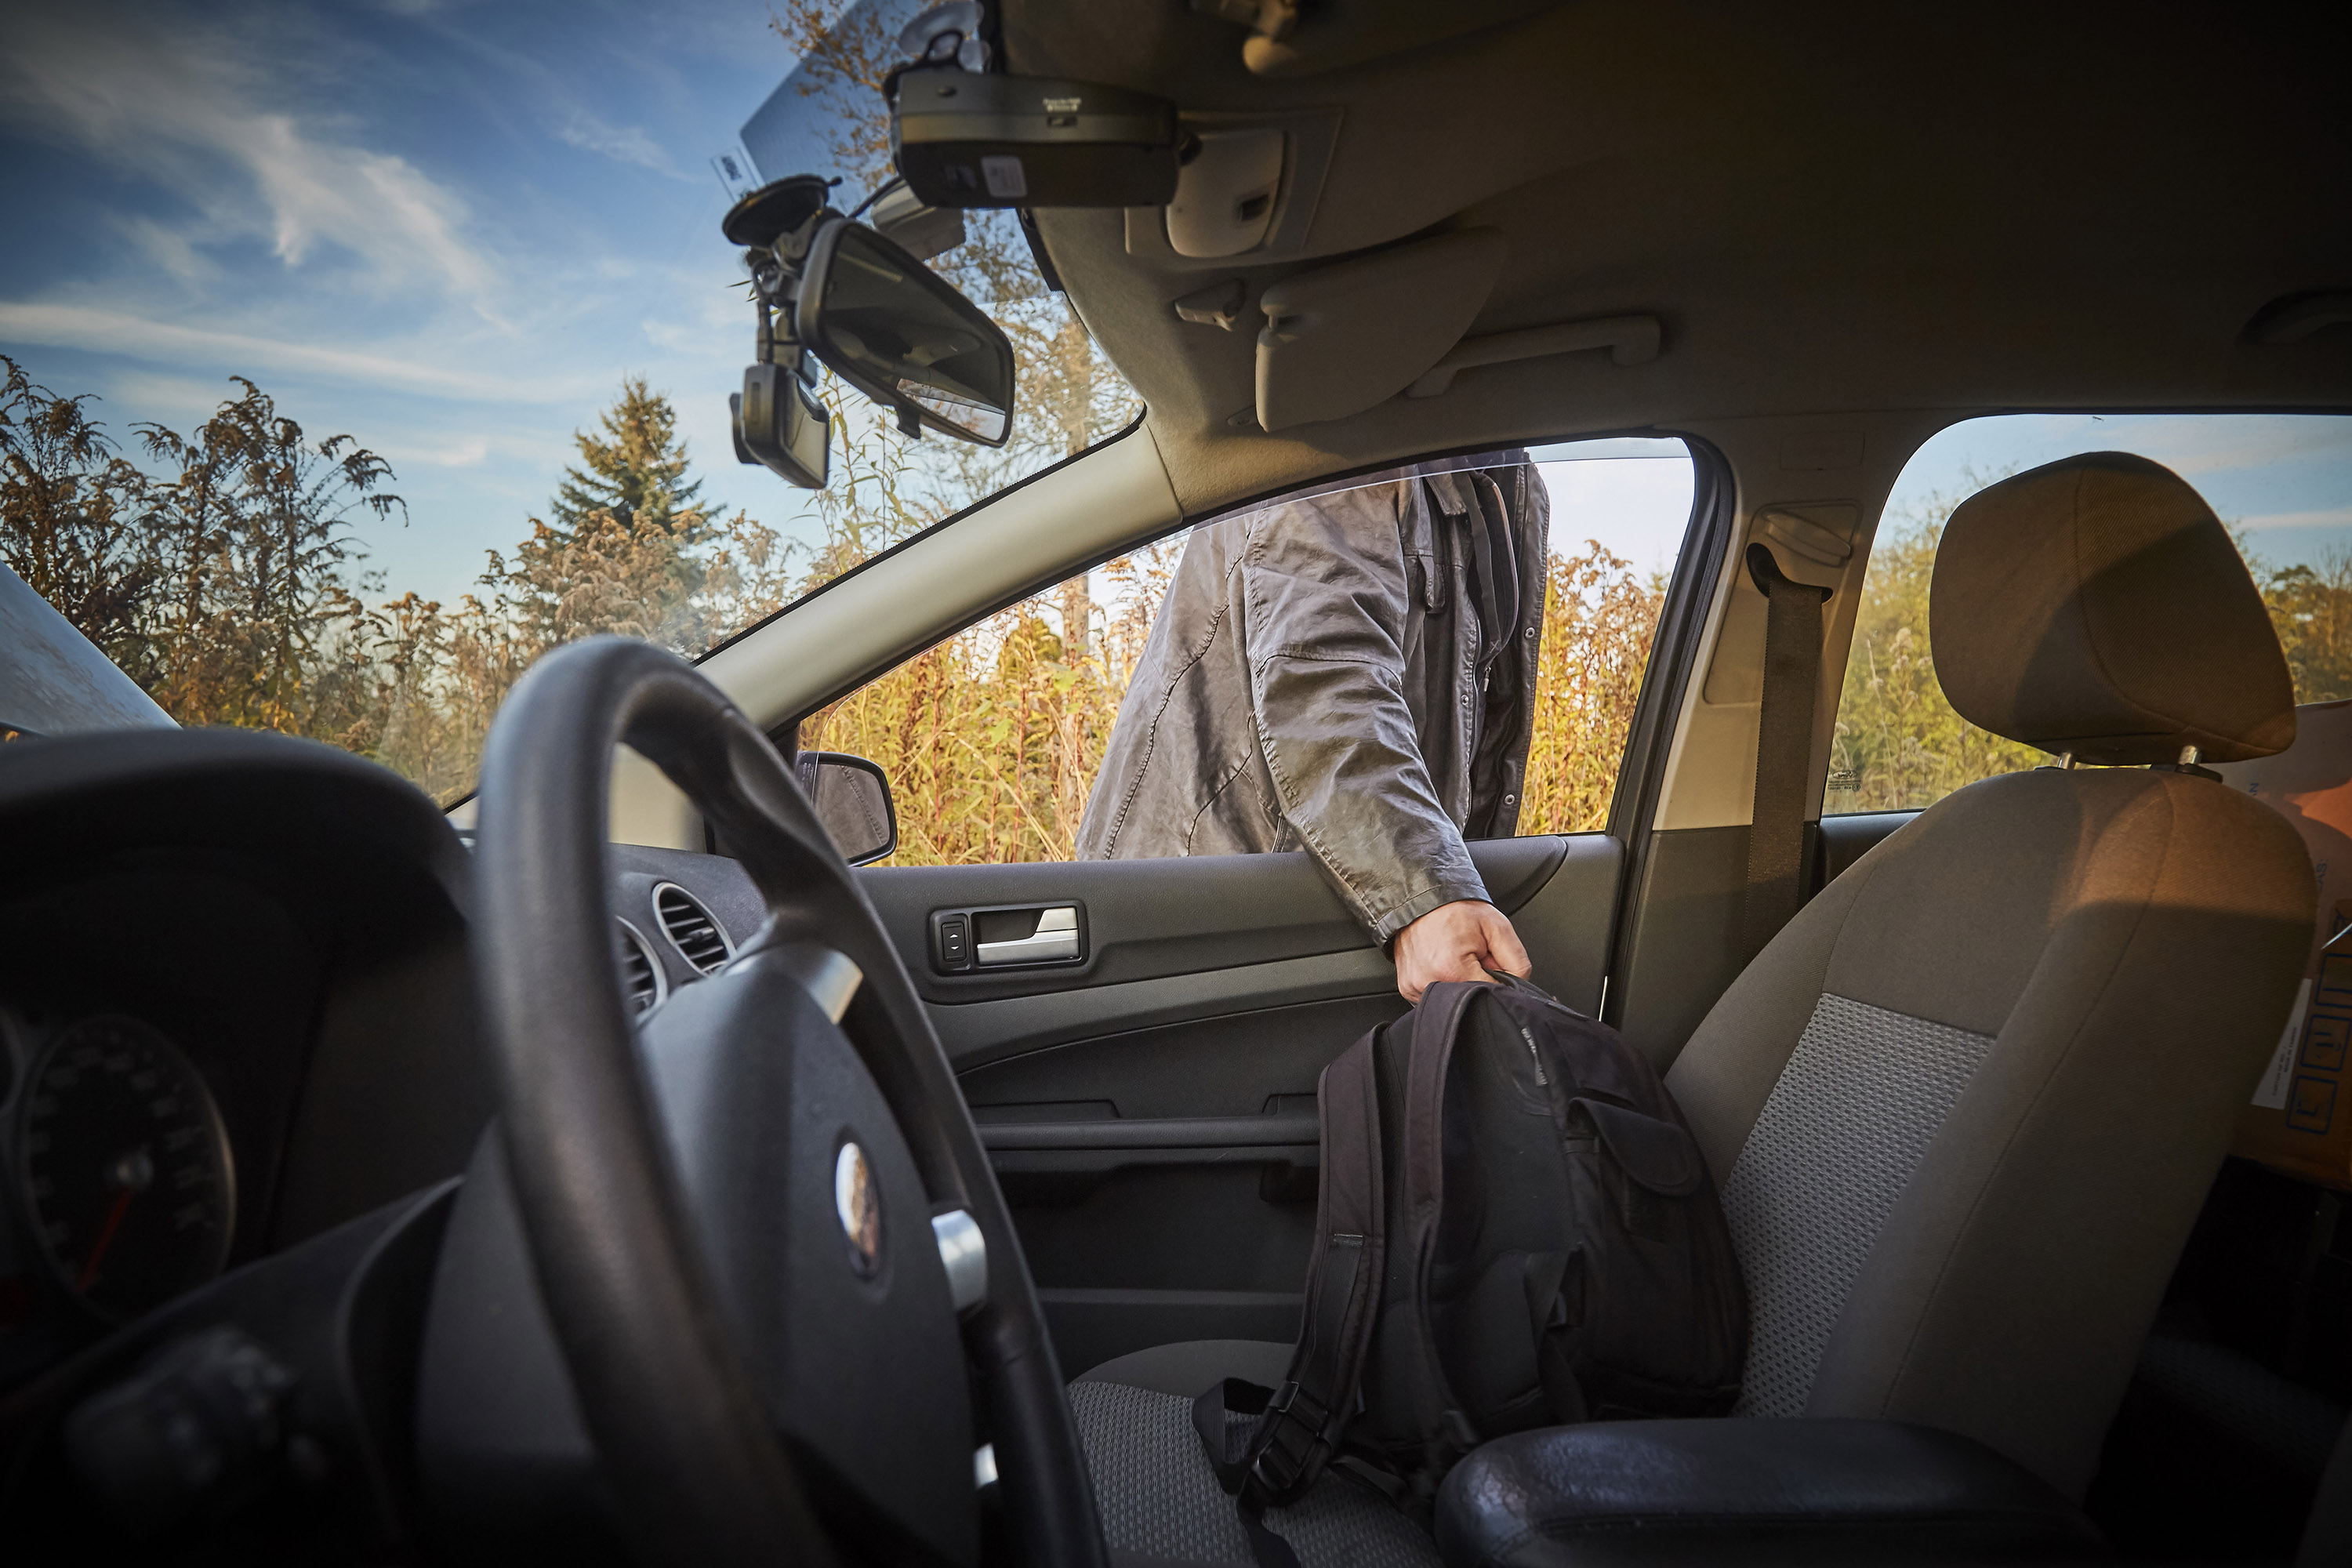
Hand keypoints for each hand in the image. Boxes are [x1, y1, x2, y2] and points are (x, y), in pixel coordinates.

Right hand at [1391, 899, 1529, 1004]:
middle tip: (1470, 956)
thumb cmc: (1456, 910)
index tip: (1487, 959)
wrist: (1422, 898)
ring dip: (1458, 984)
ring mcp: (1413, 987)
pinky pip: (1433, 996)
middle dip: (1477, 980)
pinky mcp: (1406, 989)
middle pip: (1470, 998)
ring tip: (1452, 958)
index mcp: (1451, 969)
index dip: (1496, 977)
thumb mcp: (1498, 927)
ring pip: (1452, 1000)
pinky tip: (1439, 964)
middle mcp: (1429, 982)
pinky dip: (1442, 983)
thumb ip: (1517, 961)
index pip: (1491, 993)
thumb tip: (1519, 988)